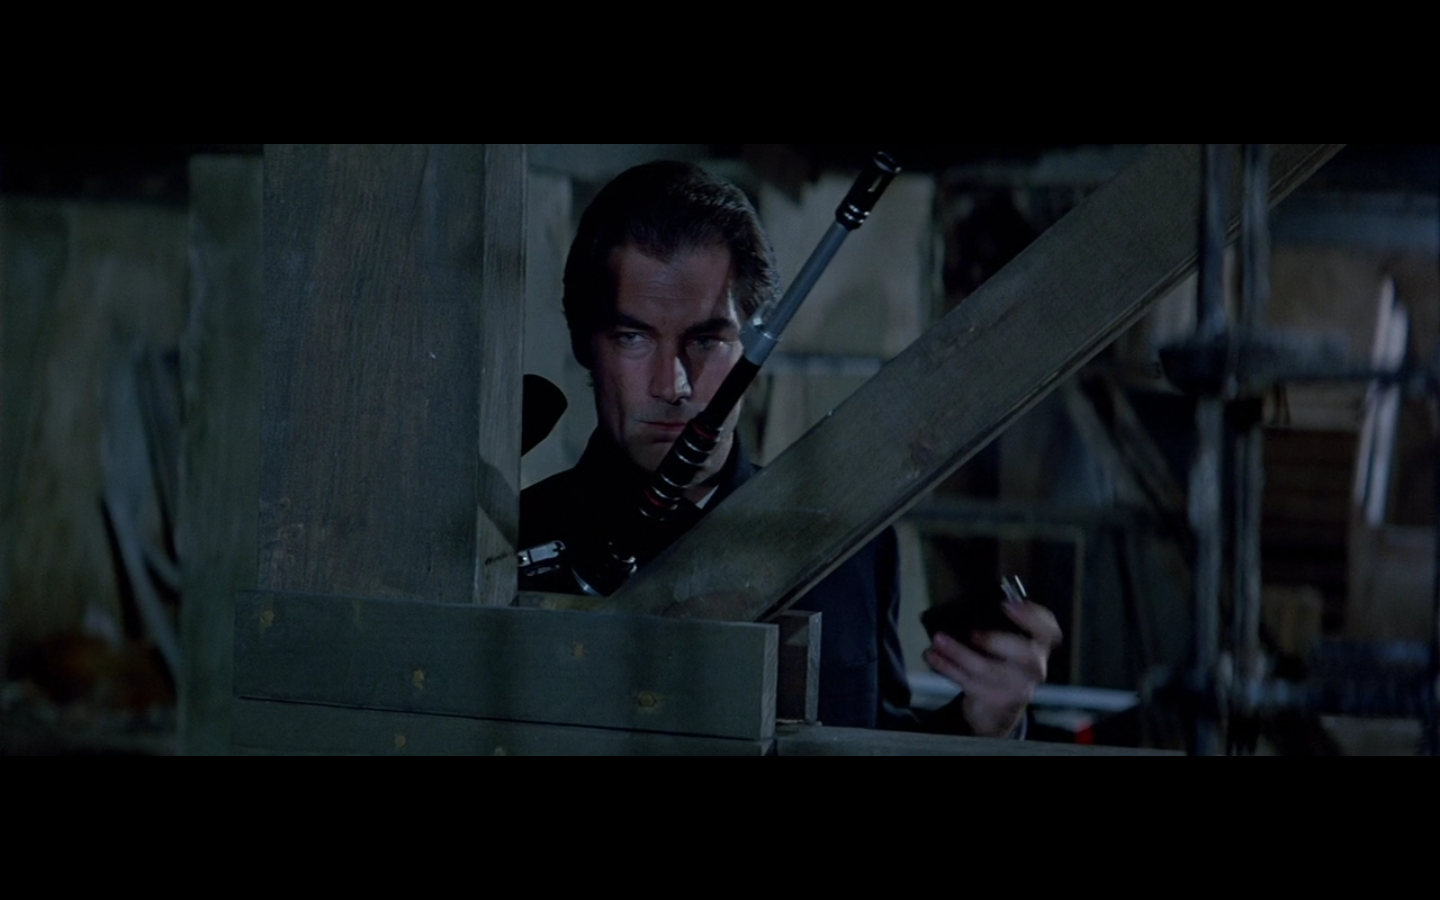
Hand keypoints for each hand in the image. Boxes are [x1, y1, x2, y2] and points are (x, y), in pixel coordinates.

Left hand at [922, 598, 1061, 737]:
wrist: (1000, 710)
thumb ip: (999, 628)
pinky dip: (946, 667)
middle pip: (1024, 654)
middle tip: (973, 633)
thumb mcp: (1008, 647)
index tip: (1007, 604)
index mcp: (1039, 647)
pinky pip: (967, 681)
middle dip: (996, 641)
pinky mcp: (994, 700)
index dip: (1032, 616)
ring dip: (958, 652)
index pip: (1049, 630)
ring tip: (937, 640)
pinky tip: (932, 656)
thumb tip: (967, 607)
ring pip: (987, 669)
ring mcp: (1016, 687)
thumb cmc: (1002, 667)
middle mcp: (1034, 668)